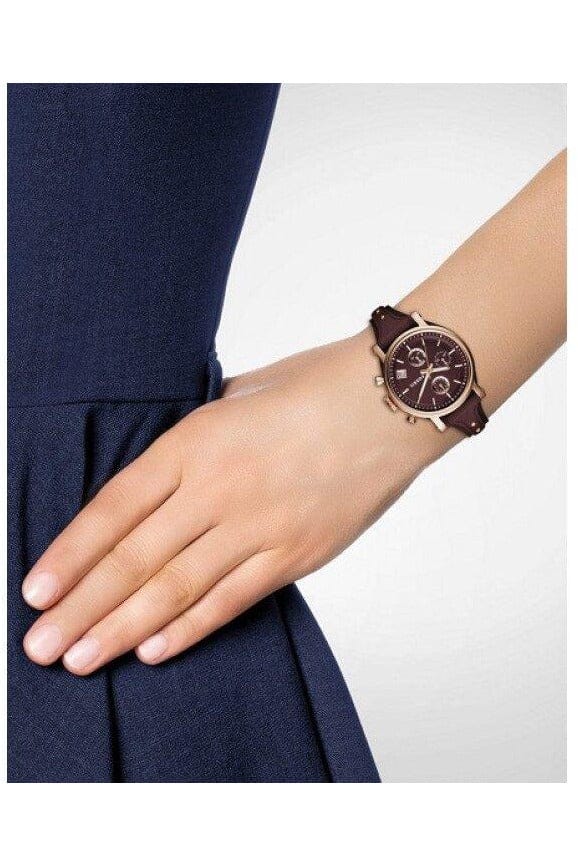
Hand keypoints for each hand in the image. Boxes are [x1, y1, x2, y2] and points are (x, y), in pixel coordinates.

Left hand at [22, 330, 439, 674]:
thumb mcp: (238, 394)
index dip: (71, 553)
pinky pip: (234, 599)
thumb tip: (167, 467)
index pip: (115, 507)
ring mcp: (259, 525)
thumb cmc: (316, 387)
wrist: (393, 401)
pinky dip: (192, 628)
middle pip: (135, 558)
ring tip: (81, 660)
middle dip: (82, 607)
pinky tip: (154, 651)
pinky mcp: (297, 553)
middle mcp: (219, 488)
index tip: (37, 590)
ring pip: (176, 588)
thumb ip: (195, 436)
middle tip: (40, 647)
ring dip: (123, 628)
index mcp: (196, 441)